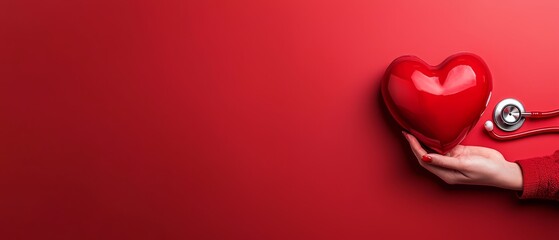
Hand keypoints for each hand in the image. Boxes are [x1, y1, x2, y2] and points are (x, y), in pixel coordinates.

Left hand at [403, 132, 522, 190]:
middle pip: (425, 154)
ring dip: (425, 141)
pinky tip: (432, 132)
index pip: (424, 159)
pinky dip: (437, 139)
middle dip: (415, 144)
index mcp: (445, 174)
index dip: (414, 148)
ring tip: (416, 130)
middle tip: (408, 132)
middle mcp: (446, 167)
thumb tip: (426, 157)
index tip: (409, 137)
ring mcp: (453, 159)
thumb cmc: (486, 172)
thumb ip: (444, 161)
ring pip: (434, 149)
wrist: (502, 169)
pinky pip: (445, 145)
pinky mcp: (459, 152)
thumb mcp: (464, 165)